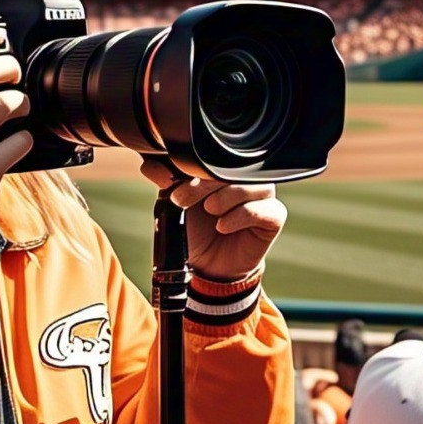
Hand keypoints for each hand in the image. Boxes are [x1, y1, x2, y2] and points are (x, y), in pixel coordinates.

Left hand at [139, 158, 285, 281]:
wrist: (210, 266)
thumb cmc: (196, 230)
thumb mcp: (175, 205)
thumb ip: (166, 182)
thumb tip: (148, 165)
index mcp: (224, 169)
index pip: (212, 157)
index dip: (191, 166)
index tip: (168, 182)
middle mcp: (246, 178)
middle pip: (232, 169)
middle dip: (203, 183)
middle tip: (181, 199)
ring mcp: (263, 196)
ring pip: (251, 185)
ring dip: (225, 197)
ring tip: (209, 211)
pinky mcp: (273, 217)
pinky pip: (263, 209)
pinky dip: (240, 216)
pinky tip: (223, 226)